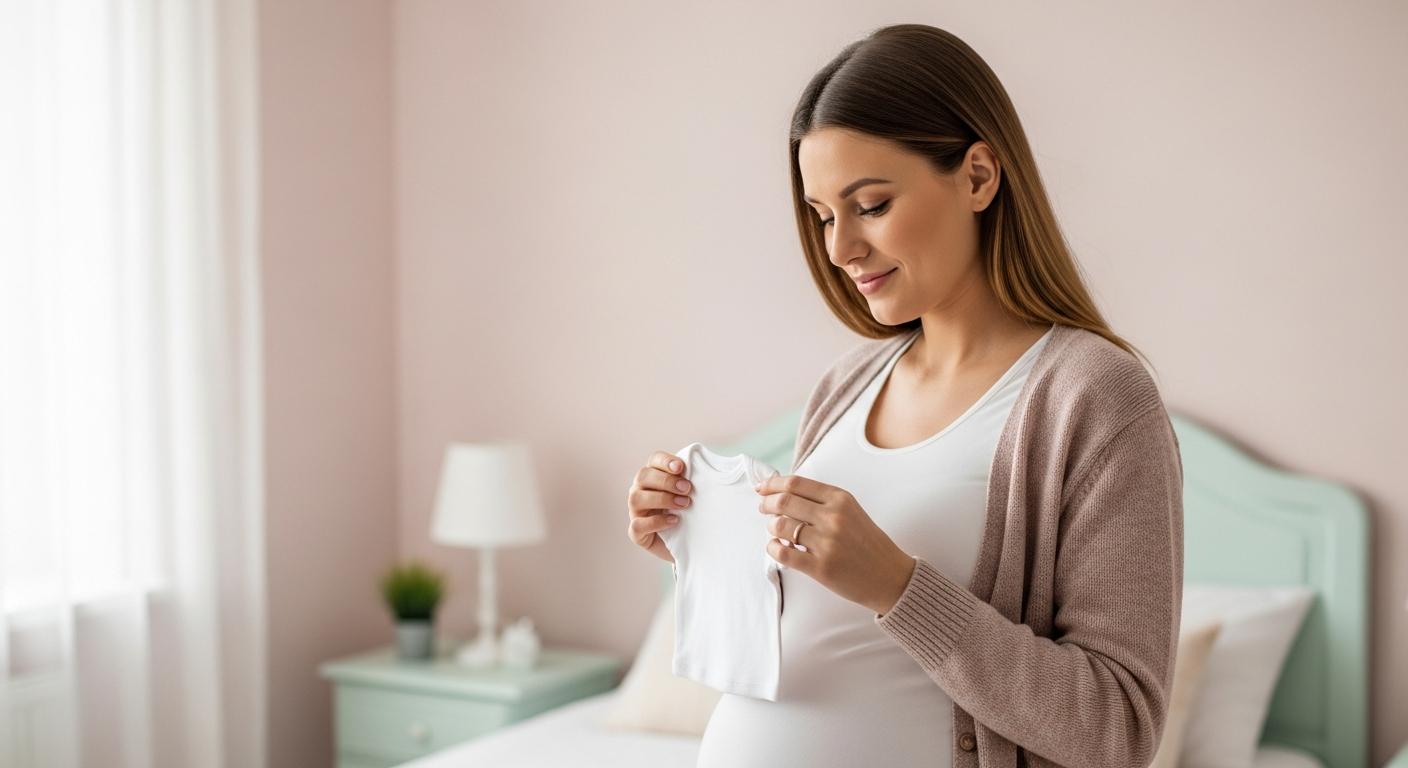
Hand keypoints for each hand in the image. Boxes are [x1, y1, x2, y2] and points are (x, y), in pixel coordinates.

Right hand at [625, 451, 691, 563]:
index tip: (681, 467)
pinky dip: (656, 522)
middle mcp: (640, 491)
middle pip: (642, 476)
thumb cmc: (689, 514)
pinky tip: (674, 520)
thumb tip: (705, 468)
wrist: (688, 544)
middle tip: (687, 488)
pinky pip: (637, 525)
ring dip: (661, 499)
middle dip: (666, 481)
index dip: (665, 461)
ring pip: (636, 498)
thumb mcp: (692, 495)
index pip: (653, 460)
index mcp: (653, 476)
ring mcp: (636, 512)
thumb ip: (692, 481)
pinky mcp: (636, 533)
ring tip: (684, 504)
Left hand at [755, 474, 915, 615]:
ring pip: (781, 526)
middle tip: (763, 508)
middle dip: (766, 504)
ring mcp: (827, 543)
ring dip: (772, 527)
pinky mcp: (821, 567)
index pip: (796, 484)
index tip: (761, 488)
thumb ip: (822, 501)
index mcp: (840, 499)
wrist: (890, 576)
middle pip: (784, 501)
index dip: (772, 484)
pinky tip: (777, 547)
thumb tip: (784, 493)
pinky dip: (773, 548)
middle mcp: (833, 517)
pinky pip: (783, 553)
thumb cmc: (868, 543)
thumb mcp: (851, 511)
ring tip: (776, 531)